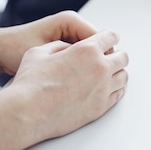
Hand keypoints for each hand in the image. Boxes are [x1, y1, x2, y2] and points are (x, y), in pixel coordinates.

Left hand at [0, 11, 97, 75]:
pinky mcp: (68, 44)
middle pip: (99, 46)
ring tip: (79, 84)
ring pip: (93, 53)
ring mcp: (71, 34)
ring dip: (87, 67)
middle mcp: (74, 25)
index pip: (100, 39)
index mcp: (70, 21)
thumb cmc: (14, 49)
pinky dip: (80, 68)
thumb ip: (67, 57)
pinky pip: (83, 57)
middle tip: (88, 84)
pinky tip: (73, 81)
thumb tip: (91, 66)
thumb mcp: (42, 53)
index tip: (94, 78)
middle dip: (95, 64)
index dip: (100, 60)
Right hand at [0, 30, 128, 149]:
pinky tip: (108, 88)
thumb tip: (69, 48)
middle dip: (116, 55)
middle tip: (109, 58)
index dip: (109, 37)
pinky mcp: (101, 107)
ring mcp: (103, 89)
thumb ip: (60, 46)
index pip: (111, 37)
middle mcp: (100, 67)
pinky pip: (118, 94)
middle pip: (123, 57)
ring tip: (109, 74)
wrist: (26, 112)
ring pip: (123, 76)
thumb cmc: (29, 82)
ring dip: (117, 73)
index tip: (107, 41)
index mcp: (87, 49)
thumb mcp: (39, 51)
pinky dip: (116, 89)